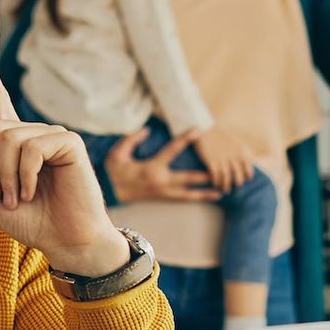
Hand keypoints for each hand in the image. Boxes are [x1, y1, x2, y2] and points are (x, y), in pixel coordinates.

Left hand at [0, 34, 129, 276]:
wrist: (67, 240)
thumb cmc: (32, 223)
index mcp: (14, 142)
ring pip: (7, 139)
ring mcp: (52, 135)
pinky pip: (30, 148)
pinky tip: (33, 191)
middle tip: (1, 198)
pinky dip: (25, 175)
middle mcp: (32, 133)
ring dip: (6, 177)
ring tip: (19, 198)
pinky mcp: (67, 143)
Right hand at [104, 129, 218, 203]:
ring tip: (221, 192)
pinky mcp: (161, 198)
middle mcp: (160, 182)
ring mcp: (162, 192)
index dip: (184, 139)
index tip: (197, 131)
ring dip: (204, 194)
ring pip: (188, 194)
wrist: (108, 193)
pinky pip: (181, 199)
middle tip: (220, 173)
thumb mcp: (117, 153)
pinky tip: (204, 197)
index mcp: (151, 168)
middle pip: (187, 178)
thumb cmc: (113, 172)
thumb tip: (146, 130)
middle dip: (204, 176)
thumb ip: (132, 140)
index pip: (171, 150)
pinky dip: (194, 198)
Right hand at [188, 125, 253, 192]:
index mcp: (240, 151)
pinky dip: (216, 182)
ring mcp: (222, 160)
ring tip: (225, 190)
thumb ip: (239, 151)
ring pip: (227, 178)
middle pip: (238, 175)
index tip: (247, 179)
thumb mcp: (234, 141)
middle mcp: (232, 156)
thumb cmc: (218, 135)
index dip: (248, 174)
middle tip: (235, 187)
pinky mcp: (211, 161)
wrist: (204, 127)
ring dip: (226, 185)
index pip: (248, 166)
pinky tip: (215, 184)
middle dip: (238, 183)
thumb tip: (246, 160)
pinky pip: (216, 176)